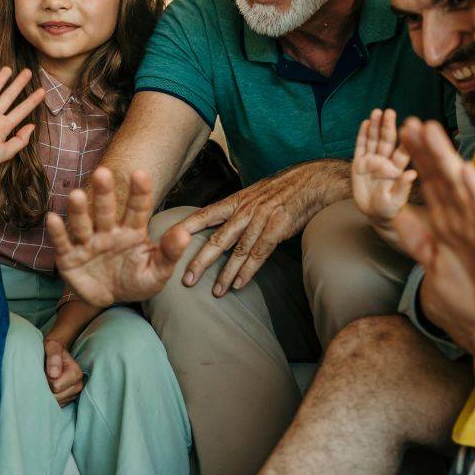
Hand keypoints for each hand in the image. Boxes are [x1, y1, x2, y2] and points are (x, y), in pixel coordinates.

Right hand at [0, 67, 46, 181]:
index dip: (32, 101)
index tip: (43, 91)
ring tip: (7, 69)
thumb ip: (21, 140)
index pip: (21, 110)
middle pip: (8, 96)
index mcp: (4, 126)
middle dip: (18, 84)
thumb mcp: (6, 152)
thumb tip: (33, 126)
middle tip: (28, 72)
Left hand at [44, 338, 84, 406]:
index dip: (46, 379)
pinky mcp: (68, 399)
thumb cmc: (53, 349)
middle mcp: (78, 385)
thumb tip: (54, 374)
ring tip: (47, 380)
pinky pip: (56, 404)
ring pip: (56, 402)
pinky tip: (49, 387)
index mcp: (76, 373)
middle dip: (47, 387)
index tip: (45, 370)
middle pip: (56, 396)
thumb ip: (54, 357)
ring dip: (48, 392)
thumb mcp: (52, 346)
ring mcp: (74, 394)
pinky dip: (50, 398)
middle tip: (45, 375)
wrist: (55, 352)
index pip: (55, 386)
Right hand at [49, 167, 182, 305]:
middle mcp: (108, 231)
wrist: (111, 300)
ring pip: (83, 223)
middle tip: (103, 172)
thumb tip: (185, 234)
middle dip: (104, 192)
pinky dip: (58, 232)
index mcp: (132, 231)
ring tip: (76, 194)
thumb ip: (170, 252)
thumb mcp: (158, 272)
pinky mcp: (69, 256)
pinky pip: (64, 242)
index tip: (141, 174)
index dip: (139, 192)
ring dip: (79, 209)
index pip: (137, 208)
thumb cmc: (136, 281)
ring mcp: (87, 242)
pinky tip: (52, 218)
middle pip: (106, 209)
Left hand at [168, 159, 339, 297]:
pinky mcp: (276, 230)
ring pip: (237, 252)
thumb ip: (235, 211)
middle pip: (217, 240)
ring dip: (226, 274)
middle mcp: (243, 211)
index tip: (167, 240)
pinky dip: (248, 272)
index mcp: (234, 202)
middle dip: (200, 262)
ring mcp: (259, 221)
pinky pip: (259, 255)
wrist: (308, 183)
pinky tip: (239, 285)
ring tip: (215, 292)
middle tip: (186, 280)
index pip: (203, 215)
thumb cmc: (279, 191)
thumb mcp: (252, 195)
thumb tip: (219, 224)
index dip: (185, 228)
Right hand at [352, 108, 415, 223]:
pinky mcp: (359, 165)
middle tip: (389, 112)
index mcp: (398, 169)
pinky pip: (361, 147)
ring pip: (374, 140)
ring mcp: (372, 162)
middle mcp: (386, 162)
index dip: (405, 140)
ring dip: (375, 126)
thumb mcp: (396, 202)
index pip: (402, 152)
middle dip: (388, 126)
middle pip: (387, 141)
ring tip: (376, 112)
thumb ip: (403, 187)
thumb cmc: (390, 209)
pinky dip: (362, 135)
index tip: (408, 127)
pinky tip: (365, 123)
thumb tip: (413, 174)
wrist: (375, 213)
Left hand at [398, 118, 474, 335]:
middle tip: (410, 121)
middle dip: (425, 150)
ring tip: (432, 130)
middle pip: (441, 177)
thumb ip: (415, 236)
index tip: (401, 134)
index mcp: (447, 223)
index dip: (416, 159)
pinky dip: (473, 191)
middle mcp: (462, 218)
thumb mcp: (432, 261)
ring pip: (458, 185)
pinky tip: (465, 169)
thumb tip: (394, 215)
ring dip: (444, 157)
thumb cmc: (473, 294)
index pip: (429, 183)